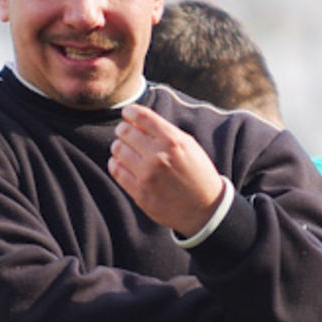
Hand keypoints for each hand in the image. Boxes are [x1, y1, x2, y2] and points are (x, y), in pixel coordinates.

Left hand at [109, 104, 225, 235]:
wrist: (205, 209)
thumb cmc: (197, 173)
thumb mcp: (189, 146)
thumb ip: (164, 132)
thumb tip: (137, 122)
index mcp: (173, 141)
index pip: (142, 117)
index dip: (130, 112)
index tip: (127, 114)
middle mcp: (159, 156)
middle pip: (125, 132)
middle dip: (123, 130)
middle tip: (125, 133)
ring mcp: (148, 175)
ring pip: (118, 150)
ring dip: (119, 147)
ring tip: (126, 150)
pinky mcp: (140, 192)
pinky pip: (116, 170)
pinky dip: (116, 163)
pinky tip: (123, 164)